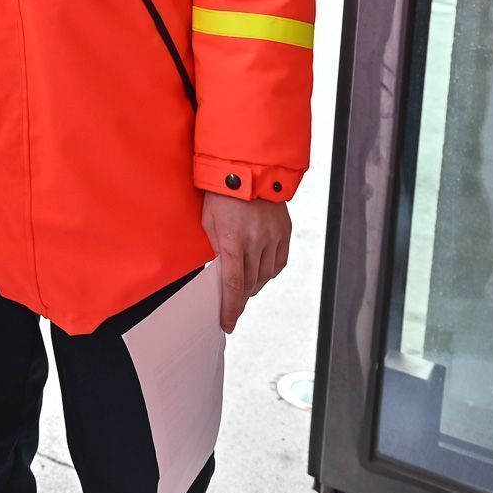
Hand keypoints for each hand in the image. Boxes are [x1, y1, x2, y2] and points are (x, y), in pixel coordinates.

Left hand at [200, 194, 290, 333]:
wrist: (249, 169)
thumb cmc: (221, 194)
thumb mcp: (207, 220)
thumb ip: (215, 248)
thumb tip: (219, 272)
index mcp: (233, 240)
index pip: (233, 285)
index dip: (231, 308)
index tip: (227, 323)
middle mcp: (256, 242)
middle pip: (250, 284)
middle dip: (240, 299)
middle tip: (232, 306)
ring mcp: (273, 238)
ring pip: (265, 276)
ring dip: (254, 286)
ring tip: (244, 287)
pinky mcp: (285, 233)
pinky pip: (278, 263)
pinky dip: (269, 273)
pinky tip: (260, 273)